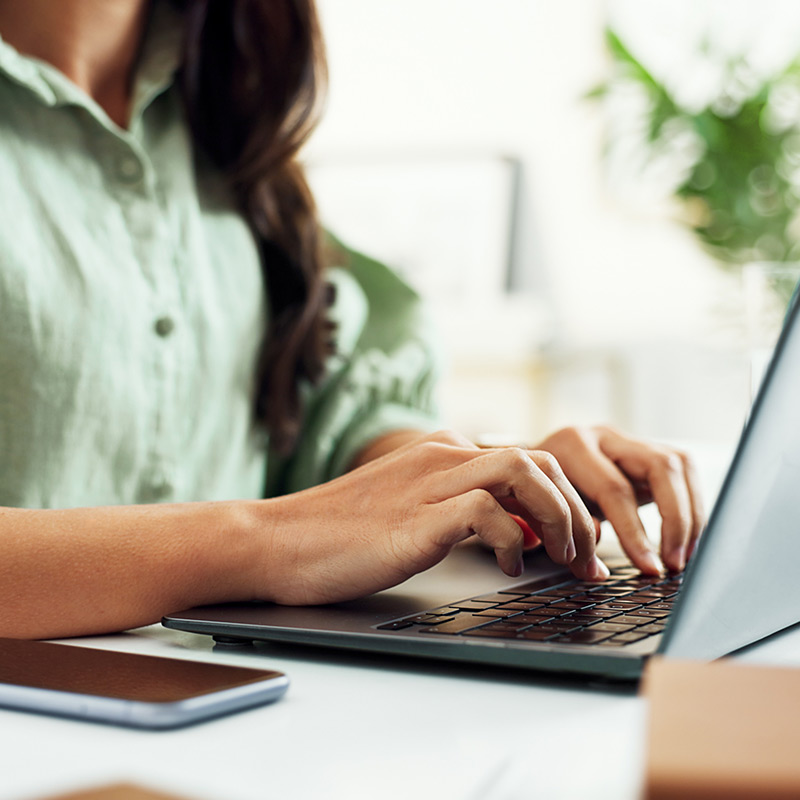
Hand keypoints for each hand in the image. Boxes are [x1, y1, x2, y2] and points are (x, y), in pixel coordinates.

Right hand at [260, 430, 604, 605]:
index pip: (527, 460)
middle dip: (575, 510)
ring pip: (521, 472)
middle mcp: (441, 456)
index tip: (578, 543)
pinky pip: (484, 511)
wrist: (277, 541)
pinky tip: (507, 568)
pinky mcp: (415, 517)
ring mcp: (427, 482)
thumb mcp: (413, 513)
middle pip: (537, 460)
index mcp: (442, 452)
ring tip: (563, 558)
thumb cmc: (339, 536)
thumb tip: (516, 532)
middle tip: (585, 558)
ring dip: (556, 517)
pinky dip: (510, 540)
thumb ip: (462, 511)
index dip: (564, 500)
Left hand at [534, 426, 704, 573]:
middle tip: (674, 562)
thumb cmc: (537, 493)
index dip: (635, 533)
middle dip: (675, 519)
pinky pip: (682, 471)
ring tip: (685, 553)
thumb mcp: (544, 510)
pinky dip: (690, 506)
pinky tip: (687, 538)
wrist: (530, 468)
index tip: (649, 568)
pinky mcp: (645, 451)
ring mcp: (627, 439)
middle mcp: (604, 435)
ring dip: (690, 513)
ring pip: (679, 464)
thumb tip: (599, 550)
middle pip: (660, 467)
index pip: (615, 489)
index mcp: (573, 445)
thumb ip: (571, 527)